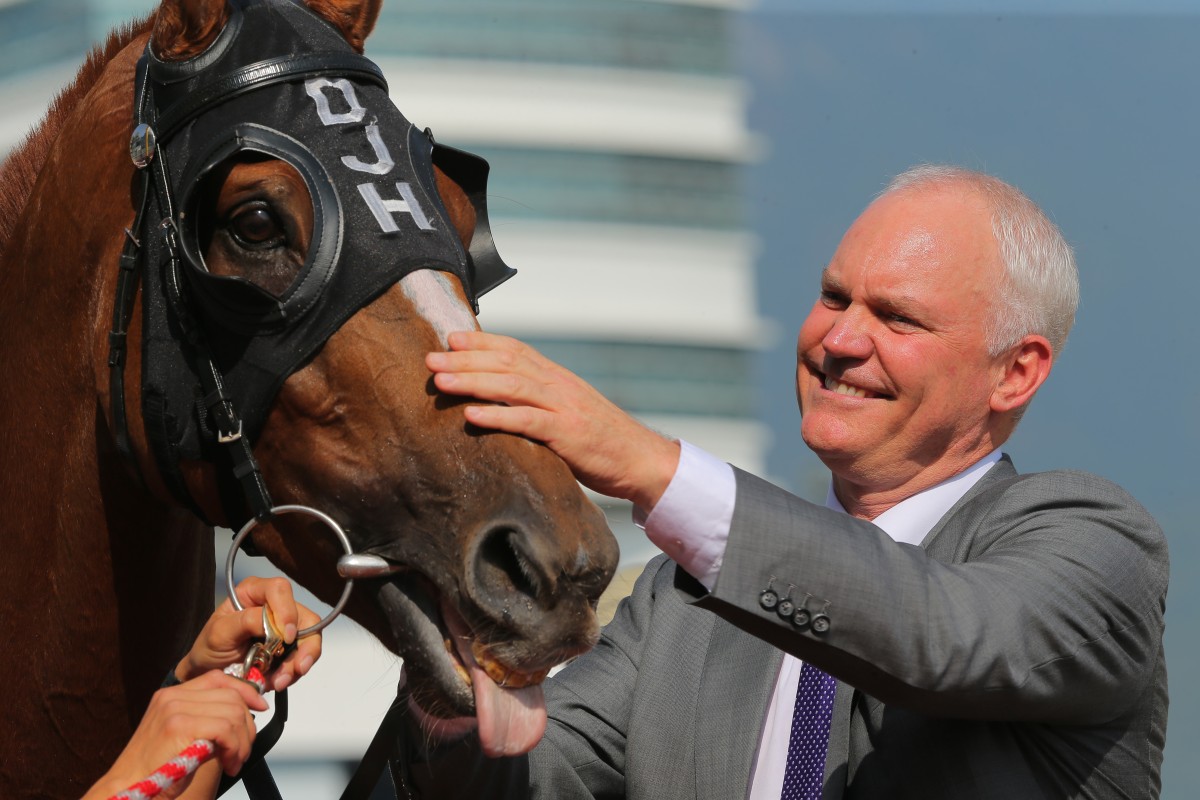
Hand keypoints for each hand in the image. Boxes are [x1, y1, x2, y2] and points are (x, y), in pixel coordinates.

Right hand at [81, 671, 265, 799]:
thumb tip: (242, 715)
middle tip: (242, 752)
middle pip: (231, 697)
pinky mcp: (179, 726)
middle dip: (247, 726)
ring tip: (234, 761)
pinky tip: (229, 764)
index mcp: (172, 695)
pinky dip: (235, 749)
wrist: (126, 790)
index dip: (245, 691)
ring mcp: (175, 709)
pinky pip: (226, 729)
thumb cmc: (156, 770)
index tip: (260, 706)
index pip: (218, 678)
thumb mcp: (183, 736)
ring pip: (233, 713)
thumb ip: (205, 718)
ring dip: (242, 743)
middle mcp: (173, 696)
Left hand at [176, 576, 322, 691]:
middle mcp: (275, 606)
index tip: (286, 637)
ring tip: (278, 681)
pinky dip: (293, 673)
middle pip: (304, 616)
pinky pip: (303, 657)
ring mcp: (285, 628)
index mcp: (254, 592)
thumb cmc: (209, 648)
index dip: (287, 611)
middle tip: (299, 668)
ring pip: (309, 640)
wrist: (210, 673)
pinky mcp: (289, 648)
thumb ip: (245, 622)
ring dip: (298, 664)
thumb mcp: (219, 633)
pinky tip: (277, 681)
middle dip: (306, 645)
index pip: (280, 590)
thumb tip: (274, 623)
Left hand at [426, 331, 680, 510]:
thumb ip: (540, 403)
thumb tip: (503, 402)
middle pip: (505, 363)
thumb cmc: (601, 441)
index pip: (515, 348)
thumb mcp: (569, 412)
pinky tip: (471, 415)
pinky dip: (497, 416)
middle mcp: (558, 385)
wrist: (641, 460)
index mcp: (557, 377)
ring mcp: (563, 407)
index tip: (450, 338)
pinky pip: (526, 421)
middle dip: (465, 360)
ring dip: (472, 381)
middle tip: (430, 359)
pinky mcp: (567, 434)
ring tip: (441, 382)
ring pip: (511, 386)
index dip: (481, 341)